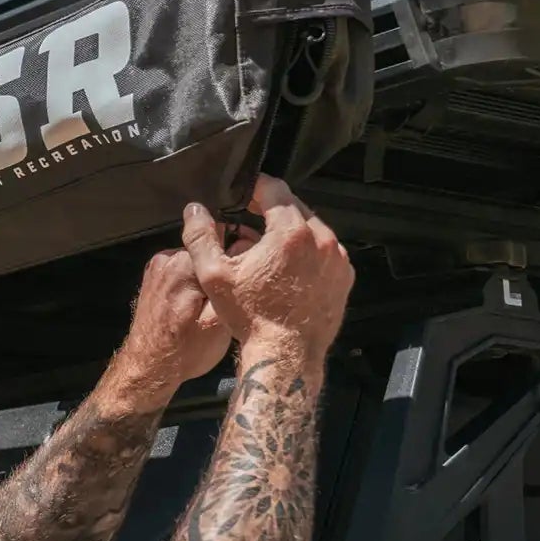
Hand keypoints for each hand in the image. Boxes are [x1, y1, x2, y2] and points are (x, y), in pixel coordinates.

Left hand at [104, 249, 235, 412]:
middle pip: (210, 245)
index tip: (245, 272)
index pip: (225, 234)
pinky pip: (182, 268)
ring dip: (208, 274)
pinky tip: (195, 304)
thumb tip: (244, 250)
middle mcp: (168, 258)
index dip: (241, 252)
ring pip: (197, 258)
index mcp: (186, 264)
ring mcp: (158, 266)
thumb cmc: (185, 351)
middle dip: (223, 265)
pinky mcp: (153, 277)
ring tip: (211, 303)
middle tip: (229, 295)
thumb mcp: (222, 320)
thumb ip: (233, 281)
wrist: (150, 367)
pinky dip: (193, 281)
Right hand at [180, 176, 351, 365]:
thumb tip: (194, 210)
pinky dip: (309, 251)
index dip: (256, 186)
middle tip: (253, 216)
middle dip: (273, 207)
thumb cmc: (251, 316)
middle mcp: (321, 239)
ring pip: (313, 227)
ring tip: (270, 245)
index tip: (244, 192)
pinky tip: (290, 267)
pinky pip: (326, 251)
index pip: (275, 188)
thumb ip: (201, 237)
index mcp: (290, 232)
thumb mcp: (214, 275)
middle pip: (296, 206)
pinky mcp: (345, 276)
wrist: (286, 355)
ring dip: (292, 229)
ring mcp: (337, 258)